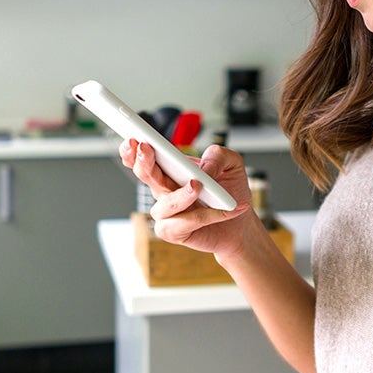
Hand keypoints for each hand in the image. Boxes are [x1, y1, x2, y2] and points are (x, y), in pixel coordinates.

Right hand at [119, 140, 252, 260]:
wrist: (240, 224)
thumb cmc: (230, 192)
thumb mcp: (232, 164)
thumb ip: (219, 156)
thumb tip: (203, 169)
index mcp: (170, 170)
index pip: (144, 158)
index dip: (133, 150)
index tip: (132, 139)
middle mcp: (164, 189)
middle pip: (145, 175)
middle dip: (143, 162)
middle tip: (146, 149)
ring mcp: (166, 212)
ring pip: (164, 204)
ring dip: (180, 195)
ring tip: (196, 186)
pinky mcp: (174, 232)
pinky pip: (180, 224)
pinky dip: (201, 217)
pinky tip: (218, 212)